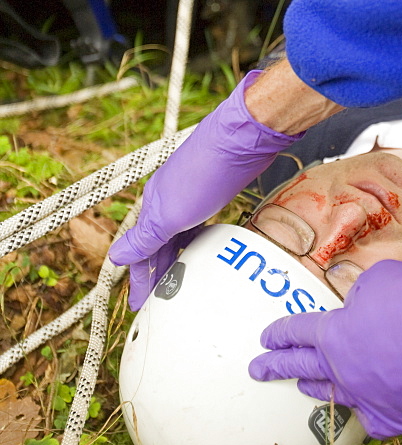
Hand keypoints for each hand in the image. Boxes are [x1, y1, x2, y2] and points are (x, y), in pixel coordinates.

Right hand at [109, 71, 302, 309]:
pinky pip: (197, 224)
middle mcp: (168, 200)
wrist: (241, 139)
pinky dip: (196, 240)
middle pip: (157, 245)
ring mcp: (190, 195)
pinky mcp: (212, 191)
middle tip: (160, 301)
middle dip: (156, 272)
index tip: (139, 305)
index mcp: (153, 206)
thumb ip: (145, 238)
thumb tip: (115, 258)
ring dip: (176, 258)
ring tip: (181, 281)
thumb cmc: (204, 173)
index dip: (139, 280)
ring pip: (177, 234)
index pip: (139, 251)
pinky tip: (204, 247)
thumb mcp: (170, 214)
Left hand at [249, 261, 401, 437]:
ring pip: (335, 395)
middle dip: (278, 366)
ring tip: (305, 385)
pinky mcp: (399, 416)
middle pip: (304, 367)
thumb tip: (353, 296)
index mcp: (337, 335)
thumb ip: (360, 290)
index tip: (266, 337)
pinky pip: (372, 415)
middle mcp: (347, 371)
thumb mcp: (383, 278)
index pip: (298, 331)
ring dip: (317, 387)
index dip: (280, 332)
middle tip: (259, 369)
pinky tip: (362, 407)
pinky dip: (365, 407)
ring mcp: (371, 398)